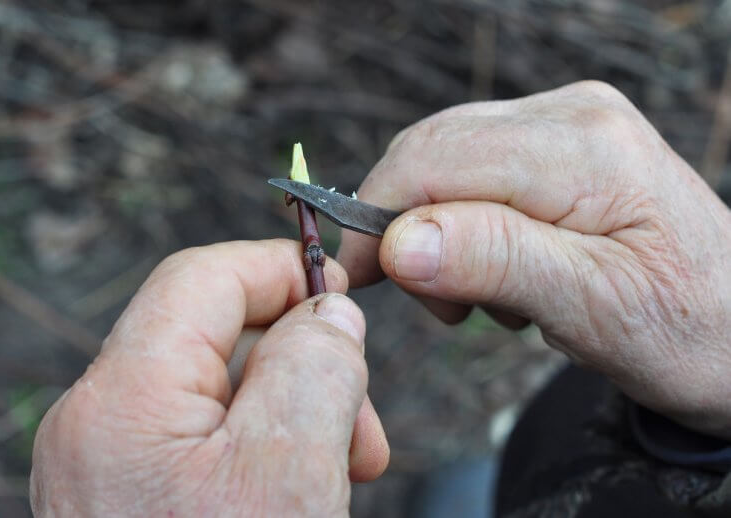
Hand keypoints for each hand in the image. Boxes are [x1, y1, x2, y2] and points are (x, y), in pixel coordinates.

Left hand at [31, 240, 388, 516]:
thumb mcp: (290, 474)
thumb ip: (315, 368)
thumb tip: (330, 313)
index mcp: (123, 400)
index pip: (202, 279)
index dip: (277, 270)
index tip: (339, 289)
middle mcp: (101, 424)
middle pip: (219, 336)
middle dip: (303, 363)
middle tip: (361, 425)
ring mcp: (113, 465)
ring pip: (224, 389)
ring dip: (296, 413)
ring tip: (343, 470)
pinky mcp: (134, 496)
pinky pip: (212, 440)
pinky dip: (268, 450)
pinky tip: (305, 491)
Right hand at [338, 81, 730, 437]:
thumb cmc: (688, 330)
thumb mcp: (594, 311)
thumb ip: (497, 263)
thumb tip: (398, 242)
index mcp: (585, 150)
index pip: (436, 160)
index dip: (378, 217)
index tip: (356, 278)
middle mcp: (574, 114)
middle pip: (433, 150)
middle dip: (408, 228)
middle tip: (441, 305)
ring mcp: (567, 122)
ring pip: (446, 161)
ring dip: (439, 233)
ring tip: (492, 300)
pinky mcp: (560, 143)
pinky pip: (474, 171)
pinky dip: (465, 227)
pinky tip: (507, 271)